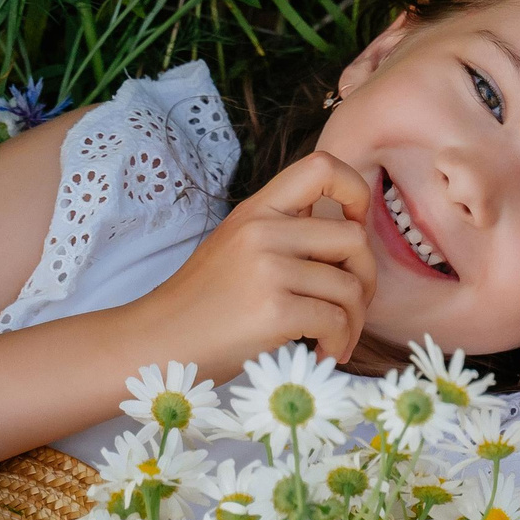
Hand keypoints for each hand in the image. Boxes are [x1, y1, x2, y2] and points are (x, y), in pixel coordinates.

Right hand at [125, 152, 377, 375]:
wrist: (153, 344)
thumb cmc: (201, 306)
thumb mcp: (237, 247)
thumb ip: (284, 234)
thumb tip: (350, 239)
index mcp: (256, 210)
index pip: (322, 166)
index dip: (355, 192)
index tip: (355, 227)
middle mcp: (262, 231)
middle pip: (354, 238)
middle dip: (366, 278)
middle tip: (353, 307)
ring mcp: (267, 270)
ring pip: (350, 286)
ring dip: (354, 321)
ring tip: (337, 339)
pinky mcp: (272, 310)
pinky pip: (336, 321)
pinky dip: (340, 343)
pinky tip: (324, 354)